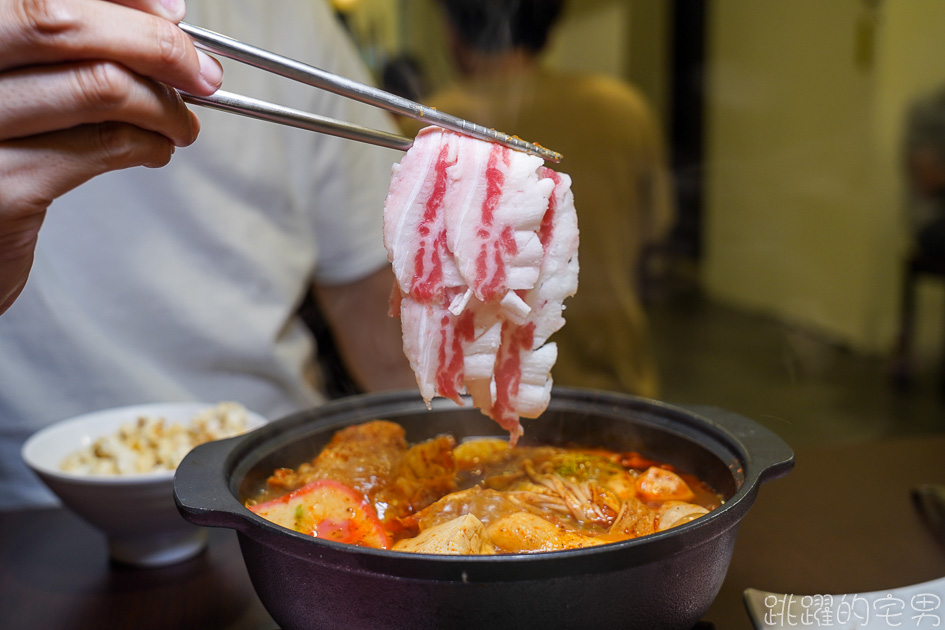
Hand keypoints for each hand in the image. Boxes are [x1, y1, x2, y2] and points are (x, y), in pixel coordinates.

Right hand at [0, 0, 223, 313]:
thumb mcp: (24, 81)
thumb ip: (77, 43)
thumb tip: (164, 18)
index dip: (126, 2)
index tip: (173, 18)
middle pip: (61, 23)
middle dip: (154, 45)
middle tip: (200, 73)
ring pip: (94, 86)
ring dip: (163, 105)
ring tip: (181, 124)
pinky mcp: (1, 187)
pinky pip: (100, 147)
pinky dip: (149, 145)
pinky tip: (157, 150)